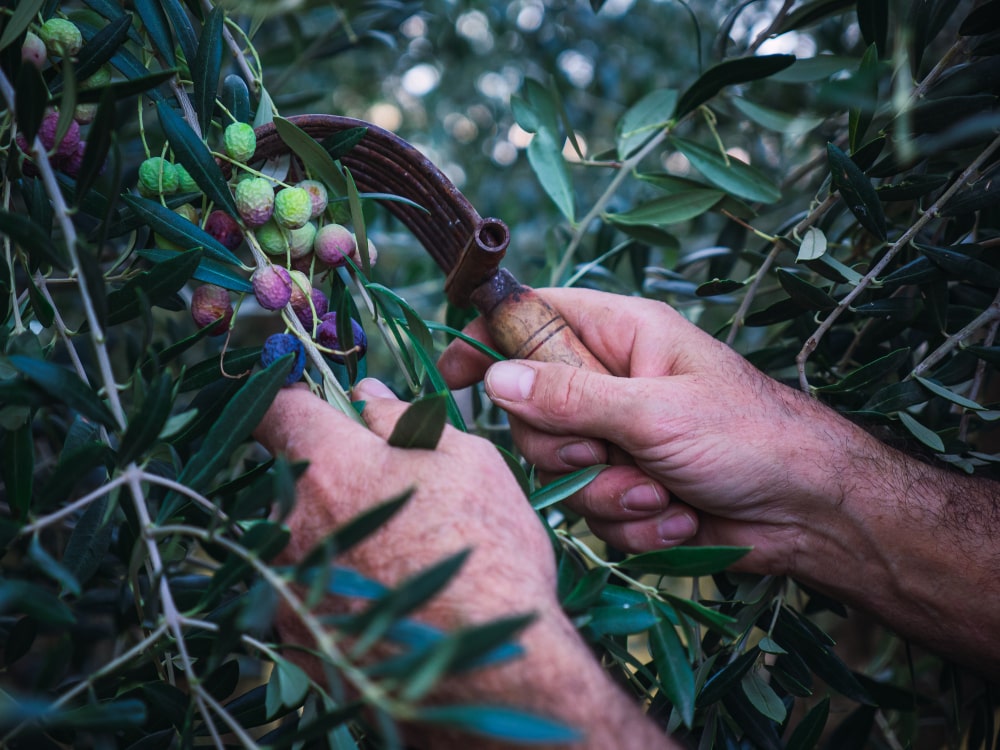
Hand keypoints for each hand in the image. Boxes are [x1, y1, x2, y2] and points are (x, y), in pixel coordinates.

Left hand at [253, 380, 557, 633]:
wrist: (487, 669)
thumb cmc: (487, 552)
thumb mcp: (466, 462)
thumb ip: (404, 420)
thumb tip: (367, 395)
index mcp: (329, 464)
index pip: (277, 408)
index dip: (294, 399)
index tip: (315, 404)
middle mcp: (292, 522)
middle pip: (292, 477)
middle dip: (330, 475)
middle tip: (390, 494)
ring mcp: (288, 584)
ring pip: (299, 535)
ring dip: (334, 532)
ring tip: (397, 555)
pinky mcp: (296, 636)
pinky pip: (305, 589)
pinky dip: (335, 583)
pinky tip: (385, 595)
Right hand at [438, 287, 874, 573]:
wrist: (809, 513)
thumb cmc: (749, 437)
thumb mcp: (656, 411)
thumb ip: (572, 396)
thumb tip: (496, 378)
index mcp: (621, 336)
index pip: (534, 318)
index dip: (490, 339)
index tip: (454, 373)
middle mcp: (611, 384)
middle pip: (531, 410)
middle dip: (567, 449)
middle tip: (608, 455)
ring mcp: (617, 439)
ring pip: (559, 471)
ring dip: (610, 495)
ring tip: (664, 495)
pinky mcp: (627, 490)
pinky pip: (592, 512)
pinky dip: (634, 526)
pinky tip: (679, 519)